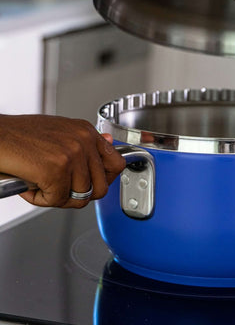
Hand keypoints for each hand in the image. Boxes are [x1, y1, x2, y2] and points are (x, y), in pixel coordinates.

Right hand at [0, 114, 124, 207]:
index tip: (92, 185)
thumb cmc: (20, 135)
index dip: (104, 180)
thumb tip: (108, 142)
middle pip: (100, 188)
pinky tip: (29, 184)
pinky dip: (39, 199)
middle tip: (59, 188)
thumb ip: (84, 142)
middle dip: (78, 195)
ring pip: (79, 197)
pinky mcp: (56, 170)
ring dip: (56, 197)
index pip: (116, 163)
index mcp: (86, 131)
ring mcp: (72, 155)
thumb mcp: (60, 132)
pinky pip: (56, 200)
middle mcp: (83, 140)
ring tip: (40, 182)